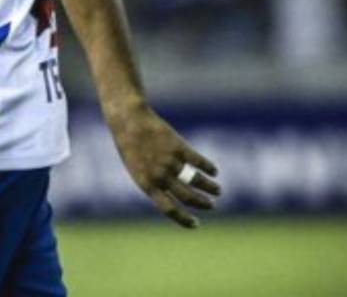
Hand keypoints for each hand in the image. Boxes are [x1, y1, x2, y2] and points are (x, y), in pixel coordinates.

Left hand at [107, 102, 219, 227]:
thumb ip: (154, 183)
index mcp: (147, 184)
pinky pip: (198, 161)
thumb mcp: (137, 169)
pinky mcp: (178, 146)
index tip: (196, 224)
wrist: (128, 121)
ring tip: (217, 191)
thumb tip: (174, 195)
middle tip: (211, 205)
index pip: (169, 209)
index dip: (184, 219)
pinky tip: (214, 171)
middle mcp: (160, 175)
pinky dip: (208, 168)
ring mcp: (170, 161)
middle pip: (188, 196)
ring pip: (196, 180)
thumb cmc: (130, 146)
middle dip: (202, 203)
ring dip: (210, 188)